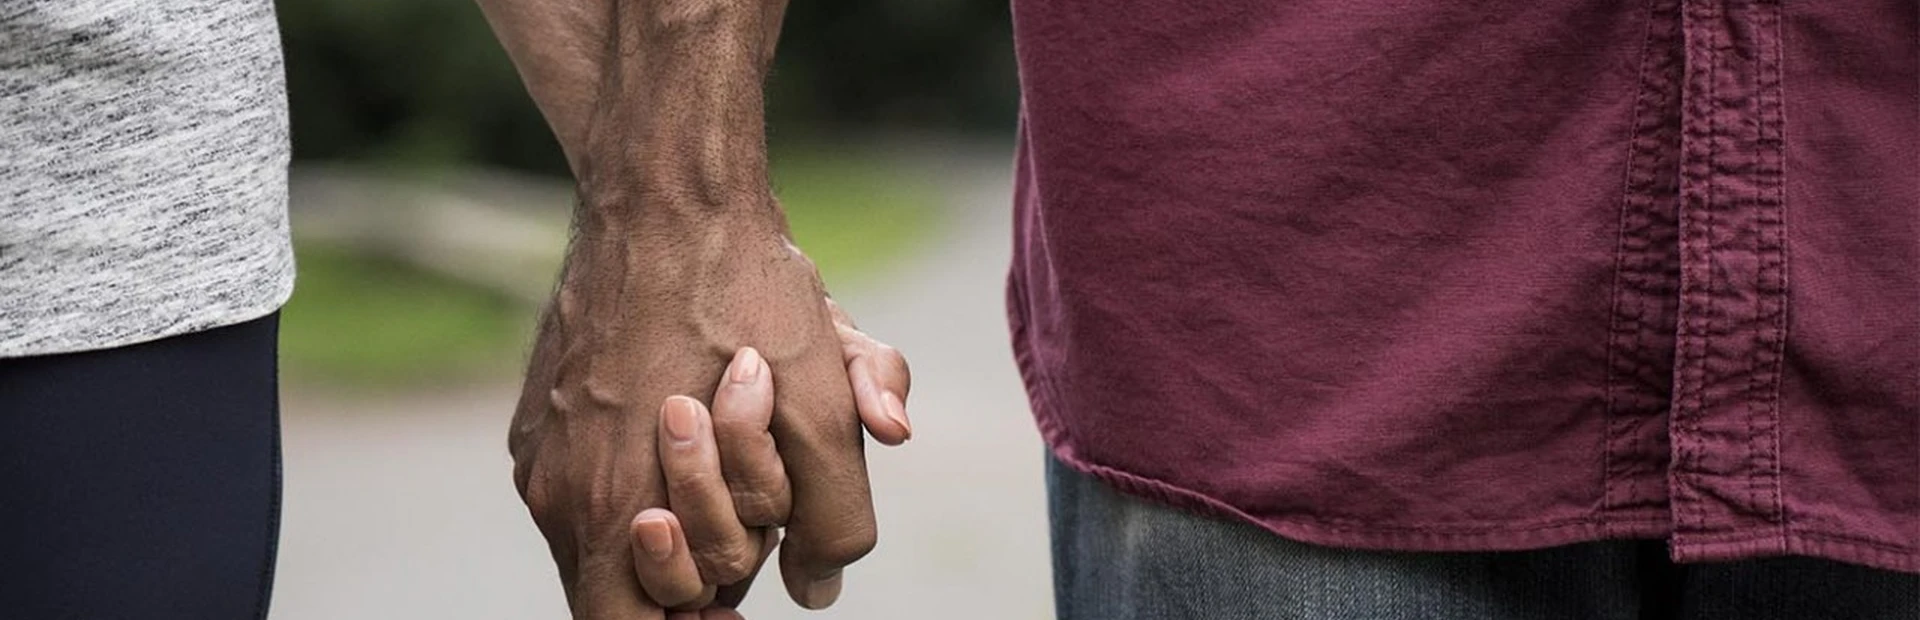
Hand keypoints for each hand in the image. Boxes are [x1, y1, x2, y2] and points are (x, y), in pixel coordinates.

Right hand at [510, 220, 897, 614]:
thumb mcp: (821, 404)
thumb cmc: (748, 294)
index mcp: (610, 504)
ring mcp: (540, 449)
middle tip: (752, 524)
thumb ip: (833, 514)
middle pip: (623, 588)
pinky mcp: (536, 414)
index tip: (733, 606)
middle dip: (696, 567)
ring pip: (605, 532)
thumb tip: (820, 588)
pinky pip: (584, 482)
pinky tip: (682, 409)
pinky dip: (637, 475)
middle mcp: (557, 488)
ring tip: (722, 440)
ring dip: (672, 514)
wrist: (668, 191)